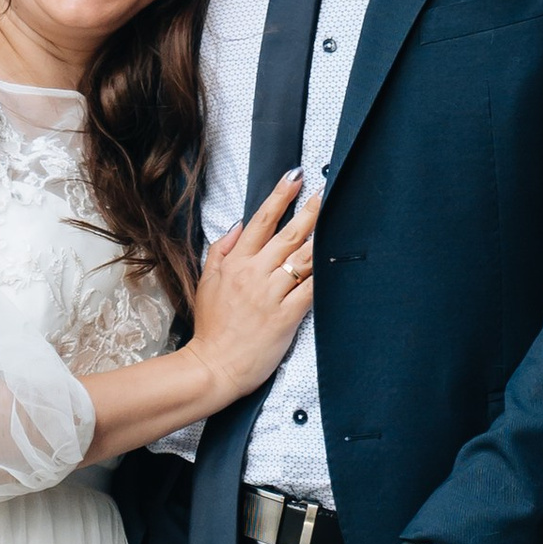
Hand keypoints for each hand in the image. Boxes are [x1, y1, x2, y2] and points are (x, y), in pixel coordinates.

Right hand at [191, 173, 315, 409]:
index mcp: (236, 263)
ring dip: (321, 236)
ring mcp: (271, 294)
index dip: (280, 196)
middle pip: (288, 234)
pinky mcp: (286, 316)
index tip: (294, 176)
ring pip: (303, 258)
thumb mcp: (205, 283)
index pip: (261, 221)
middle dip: (309, 210)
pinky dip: (324, 274)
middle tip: (325, 191)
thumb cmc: (211, 327)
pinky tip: (337, 258)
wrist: (214, 367)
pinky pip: (310, 289)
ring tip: (337, 217)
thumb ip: (220, 251)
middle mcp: (255, 274)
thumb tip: (238, 224)